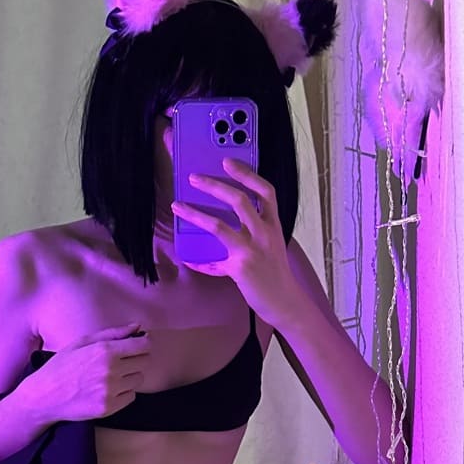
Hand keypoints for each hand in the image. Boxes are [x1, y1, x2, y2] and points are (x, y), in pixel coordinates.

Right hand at [35, 322, 149, 420]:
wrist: (44, 397)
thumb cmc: (61, 366)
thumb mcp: (81, 342)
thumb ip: (112, 333)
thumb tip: (137, 326)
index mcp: (105, 351)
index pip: (143, 346)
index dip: (143, 344)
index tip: (138, 345)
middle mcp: (111, 371)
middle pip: (145, 362)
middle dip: (136, 359)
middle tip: (120, 361)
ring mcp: (111, 391)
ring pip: (138, 379)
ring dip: (129, 377)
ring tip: (109, 377)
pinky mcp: (109, 408)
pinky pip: (131, 396)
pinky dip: (123, 392)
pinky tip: (107, 389)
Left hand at [171, 158, 300, 329]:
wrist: (285, 301)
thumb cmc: (274, 272)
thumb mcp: (270, 245)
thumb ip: (252, 230)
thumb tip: (221, 219)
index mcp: (273, 224)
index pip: (266, 191)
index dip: (246, 173)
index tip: (228, 161)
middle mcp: (264, 233)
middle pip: (239, 200)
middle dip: (214, 186)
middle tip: (193, 178)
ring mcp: (252, 250)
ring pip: (219, 225)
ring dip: (195, 214)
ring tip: (177, 206)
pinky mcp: (240, 267)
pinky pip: (212, 261)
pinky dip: (198, 260)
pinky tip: (187, 258)